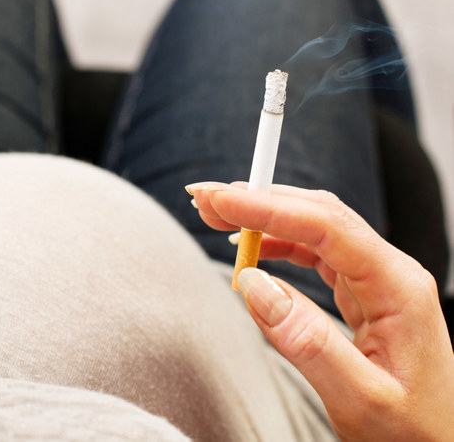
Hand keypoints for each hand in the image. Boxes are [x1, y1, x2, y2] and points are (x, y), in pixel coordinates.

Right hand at [187, 181, 453, 440]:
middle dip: (259, 200)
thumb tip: (254, 285)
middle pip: (319, 215)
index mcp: (397, 287)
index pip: (326, 226)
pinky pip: (315, 252)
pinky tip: (252, 247)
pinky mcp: (362, 293)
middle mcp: (389, 273)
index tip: (221, 201)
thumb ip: (307, 341)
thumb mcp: (360, 398)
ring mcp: (376, 280)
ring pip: (314, 228)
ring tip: (219, 217)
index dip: (269, 208)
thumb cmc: (412, 432)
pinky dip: (277, 243)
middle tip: (206, 199)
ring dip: (265, 217)